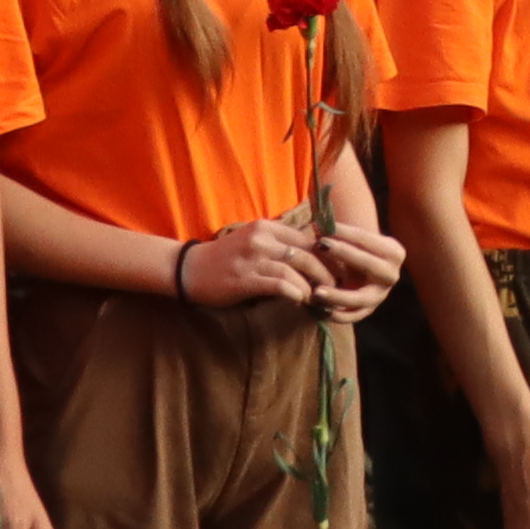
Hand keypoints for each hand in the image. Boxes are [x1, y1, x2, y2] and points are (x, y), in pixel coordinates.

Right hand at [179, 217, 328, 310]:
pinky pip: (279, 284)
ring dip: (312, 286)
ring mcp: (253, 257)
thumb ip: (279, 246)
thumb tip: (314, 259)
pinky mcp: (245, 278)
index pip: (307, 238)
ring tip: (319, 298)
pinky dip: (294, 292)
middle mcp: (262, 238)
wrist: (190, 269)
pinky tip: (300, 301)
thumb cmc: (226, 259)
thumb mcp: (255, 243)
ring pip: (295, 268)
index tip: (339, 268)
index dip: (327, 255)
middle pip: (307, 253)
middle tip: (336, 286)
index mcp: (267, 227)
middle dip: (326, 271)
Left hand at [305, 209, 405, 323]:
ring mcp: (381, 295)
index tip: (322, 225)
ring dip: (337, 295)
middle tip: (320, 245)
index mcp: (393, 252)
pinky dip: (335, 314)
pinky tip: (317, 308)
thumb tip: (317, 224)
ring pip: (360, 298)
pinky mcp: (368, 311)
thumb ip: (338, 232)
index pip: (367, 239)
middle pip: (368, 264)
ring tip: (316, 292)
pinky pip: (351, 317)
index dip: (344, 231)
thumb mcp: (353, 240)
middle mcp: (391, 275)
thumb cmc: (355, 249)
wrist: (363, 271)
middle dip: (343, 252)